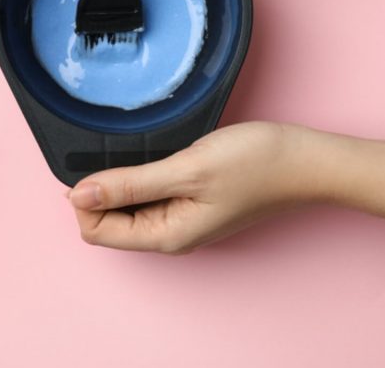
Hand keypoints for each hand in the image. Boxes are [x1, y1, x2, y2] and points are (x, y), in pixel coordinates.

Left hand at [68, 122, 313, 253]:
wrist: (307, 160)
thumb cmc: (257, 164)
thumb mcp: (187, 169)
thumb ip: (130, 184)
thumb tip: (78, 196)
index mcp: (165, 235)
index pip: (95, 230)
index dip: (87, 198)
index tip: (101, 163)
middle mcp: (169, 233)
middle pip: (108, 219)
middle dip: (104, 188)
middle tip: (126, 152)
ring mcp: (181, 217)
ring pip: (129, 203)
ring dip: (125, 178)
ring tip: (147, 150)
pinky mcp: (191, 199)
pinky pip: (150, 192)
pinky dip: (145, 173)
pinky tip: (161, 152)